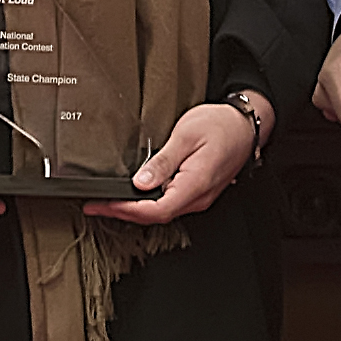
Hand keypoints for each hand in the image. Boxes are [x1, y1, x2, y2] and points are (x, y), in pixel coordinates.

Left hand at [85, 91, 268, 225]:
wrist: (245, 125)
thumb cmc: (220, 125)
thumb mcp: (186, 135)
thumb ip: (163, 161)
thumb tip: (141, 182)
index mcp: (195, 184)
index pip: (155, 210)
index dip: (126, 211)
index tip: (103, 205)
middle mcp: (198, 197)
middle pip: (156, 215)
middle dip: (123, 212)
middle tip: (95, 205)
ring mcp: (199, 196)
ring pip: (162, 211)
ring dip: (134, 209)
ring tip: (108, 201)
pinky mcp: (198, 191)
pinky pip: (170, 203)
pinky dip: (148, 203)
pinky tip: (134, 196)